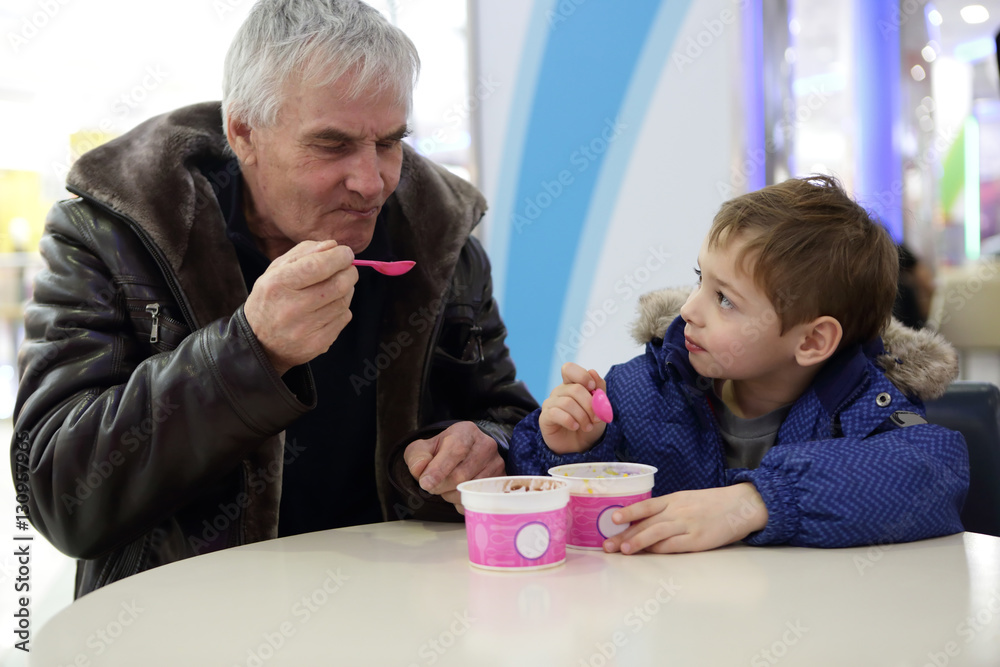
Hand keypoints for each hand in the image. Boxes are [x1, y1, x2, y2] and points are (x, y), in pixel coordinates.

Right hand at [244, 240, 357, 374]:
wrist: (260, 342)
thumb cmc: (271, 299)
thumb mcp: (276, 270)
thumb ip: (303, 253)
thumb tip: (333, 246)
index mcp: (277, 284)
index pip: (317, 266)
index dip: (338, 257)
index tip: (346, 253)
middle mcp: (291, 308)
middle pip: (337, 285)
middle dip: (349, 272)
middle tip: (347, 268)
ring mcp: (305, 329)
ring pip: (344, 302)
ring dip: (346, 290)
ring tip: (335, 287)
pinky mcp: (318, 343)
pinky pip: (344, 318)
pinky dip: (342, 308)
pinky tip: (329, 307)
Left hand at [403, 422, 504, 512]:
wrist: (465, 454)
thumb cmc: (442, 451)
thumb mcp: (424, 449)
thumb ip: (417, 457)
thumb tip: (419, 470)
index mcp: (466, 432)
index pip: (455, 451)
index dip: (439, 470)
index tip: (425, 484)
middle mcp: (486, 445)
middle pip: (461, 475)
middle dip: (441, 486)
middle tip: (431, 486)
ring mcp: (496, 465)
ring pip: (469, 490)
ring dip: (451, 495)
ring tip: (446, 486)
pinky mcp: (500, 482)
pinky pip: (478, 500)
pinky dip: (463, 502)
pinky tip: (458, 491)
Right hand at [539, 362, 607, 453]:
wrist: (580, 447)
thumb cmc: (589, 425)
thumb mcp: (600, 408)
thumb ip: (599, 390)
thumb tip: (592, 371)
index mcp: (572, 385)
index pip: (569, 369)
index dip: (581, 375)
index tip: (593, 388)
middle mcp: (559, 392)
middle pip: (575, 389)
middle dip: (589, 405)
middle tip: (596, 418)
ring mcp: (550, 403)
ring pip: (567, 402)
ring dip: (582, 416)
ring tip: (588, 426)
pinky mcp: (545, 417)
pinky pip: (556, 413)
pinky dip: (569, 421)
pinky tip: (575, 427)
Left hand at [602, 483, 768, 553]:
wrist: (740, 505)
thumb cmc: (711, 503)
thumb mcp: (686, 499)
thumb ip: (666, 509)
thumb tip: (641, 522)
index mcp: (674, 499)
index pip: (646, 506)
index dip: (628, 512)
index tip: (612, 519)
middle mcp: (678, 511)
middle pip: (647, 523)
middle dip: (625, 534)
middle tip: (608, 544)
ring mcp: (688, 525)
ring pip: (658, 533)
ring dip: (639, 542)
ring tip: (624, 550)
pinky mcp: (698, 540)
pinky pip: (675, 545)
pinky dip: (660, 549)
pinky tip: (649, 554)